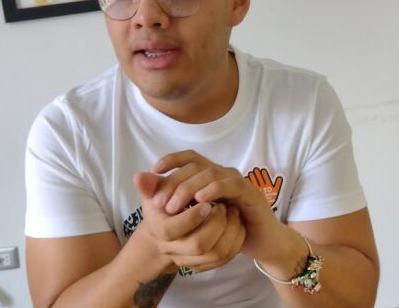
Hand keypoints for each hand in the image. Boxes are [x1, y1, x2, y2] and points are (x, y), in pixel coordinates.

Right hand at [134, 172, 245, 272]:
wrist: (165, 234)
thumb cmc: (162, 208)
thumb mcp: (154, 195)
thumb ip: (149, 185)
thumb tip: (139, 176)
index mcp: (160, 231)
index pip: (173, 230)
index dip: (191, 216)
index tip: (205, 201)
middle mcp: (174, 250)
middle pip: (198, 245)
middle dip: (215, 223)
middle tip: (222, 205)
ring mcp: (192, 259)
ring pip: (217, 253)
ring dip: (229, 230)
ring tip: (231, 210)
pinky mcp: (208, 263)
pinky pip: (228, 257)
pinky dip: (236, 238)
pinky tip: (237, 222)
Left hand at [145, 150, 283, 261]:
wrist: (259, 242)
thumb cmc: (225, 227)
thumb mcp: (194, 215)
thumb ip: (168, 198)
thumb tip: (138, 179)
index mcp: (210, 175)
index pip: (190, 157)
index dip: (172, 159)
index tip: (154, 170)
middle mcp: (223, 173)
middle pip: (196, 166)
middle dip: (175, 182)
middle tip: (159, 203)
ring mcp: (237, 181)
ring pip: (210, 173)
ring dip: (189, 188)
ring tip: (174, 207)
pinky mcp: (250, 193)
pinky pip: (231, 185)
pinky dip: (214, 189)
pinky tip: (201, 200)